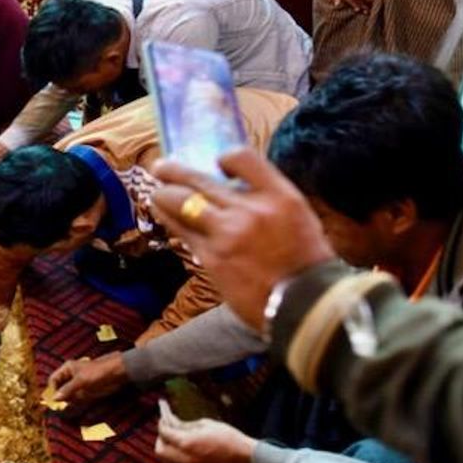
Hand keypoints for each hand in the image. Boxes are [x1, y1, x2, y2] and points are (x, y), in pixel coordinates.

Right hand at [47, 352, 127, 404]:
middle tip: (56, 407)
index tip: (53, 400)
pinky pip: (75, 400)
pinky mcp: (85, 393)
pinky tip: (70, 410)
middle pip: (59, 388)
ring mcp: (78, 386)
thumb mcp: (81, 380)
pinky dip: (73, 405)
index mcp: (67, 369)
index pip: (53, 379)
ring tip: (62, 411)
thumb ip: (67, 389)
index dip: (52, 389)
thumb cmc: (98, 372)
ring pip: (67, 396)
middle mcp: (71, 377)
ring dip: (65, 403)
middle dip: (58, 397)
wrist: (117, 374)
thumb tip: (55, 398)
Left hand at [149, 150, 334, 329]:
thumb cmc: (306, 262)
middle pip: (200, 178)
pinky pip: (182, 231)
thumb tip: (234, 188)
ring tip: (156, 194)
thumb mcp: (298, 216)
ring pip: (179, 202)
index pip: (242, 157)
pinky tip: (165, 216)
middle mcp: (251, 210)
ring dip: (162, 195)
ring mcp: (227, 234)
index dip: (225, 158)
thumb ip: (267, 198)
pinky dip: (170, 220)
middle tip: (161, 168)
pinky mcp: (211, 258)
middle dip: (173, 171)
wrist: (306, 305)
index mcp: (280, 196)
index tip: (217, 164)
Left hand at [154, 399, 256, 462]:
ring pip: (166, 460)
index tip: (164, 416)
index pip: (164, 433)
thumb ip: (186, 425)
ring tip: (173, 436)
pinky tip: (182, 447)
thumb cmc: (228, 437)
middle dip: (161, 437)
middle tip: (167, 427)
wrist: (245, 459)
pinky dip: (174, 456)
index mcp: (186, 443)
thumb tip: (174, 424)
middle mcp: (183, 459)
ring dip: (166, 447)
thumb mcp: (206, 424)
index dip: (162, 423)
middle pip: (160, 449)